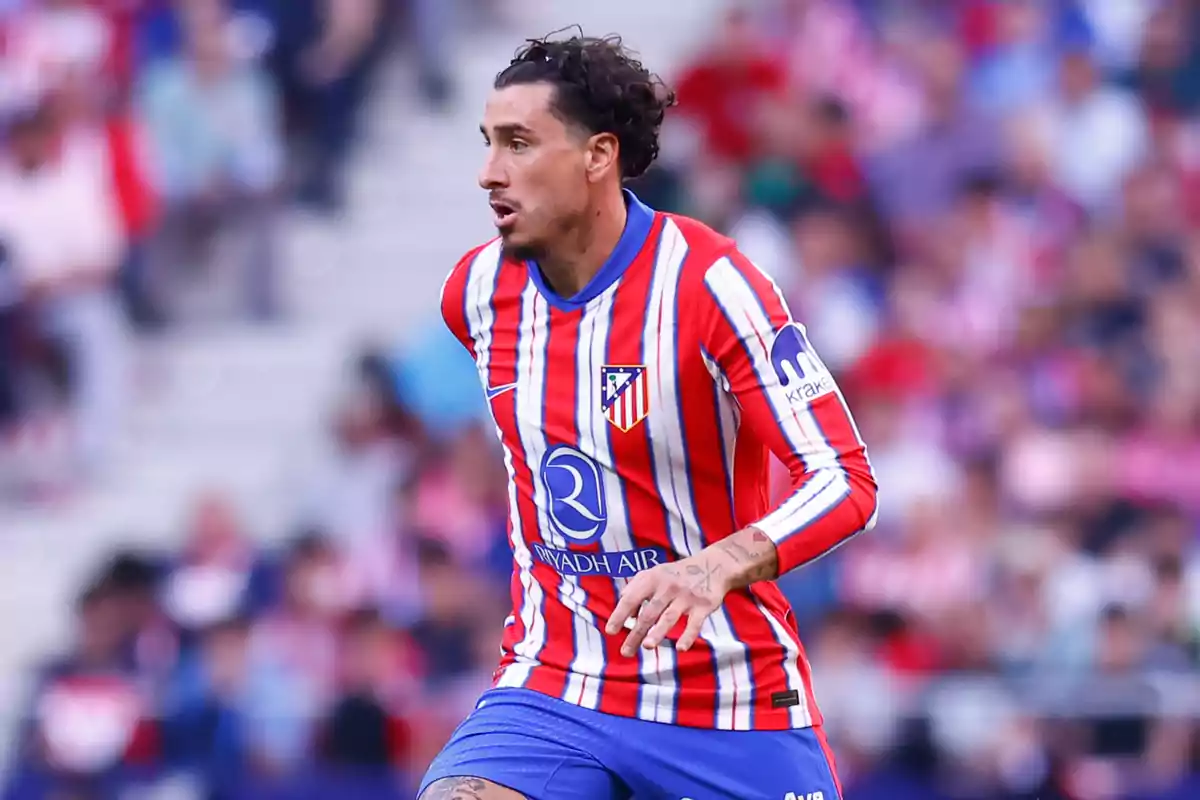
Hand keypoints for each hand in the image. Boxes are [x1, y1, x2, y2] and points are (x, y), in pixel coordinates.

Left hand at [605, 552, 729, 656]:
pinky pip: (694, 623)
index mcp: (653, 578)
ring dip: (657, 632)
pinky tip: (680, 648)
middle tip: (625, 651)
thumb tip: (623, 615)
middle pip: (649, 613)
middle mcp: (668, 586)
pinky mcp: (704, 606)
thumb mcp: (654, 573)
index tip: (611, 631)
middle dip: (636, 633)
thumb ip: (635, 589)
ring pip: (669, 617)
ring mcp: (687, 596)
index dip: (619, 614)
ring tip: (646, 646)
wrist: (714, 565)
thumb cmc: (677, 574)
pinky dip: (688, 636)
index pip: (632, 597)